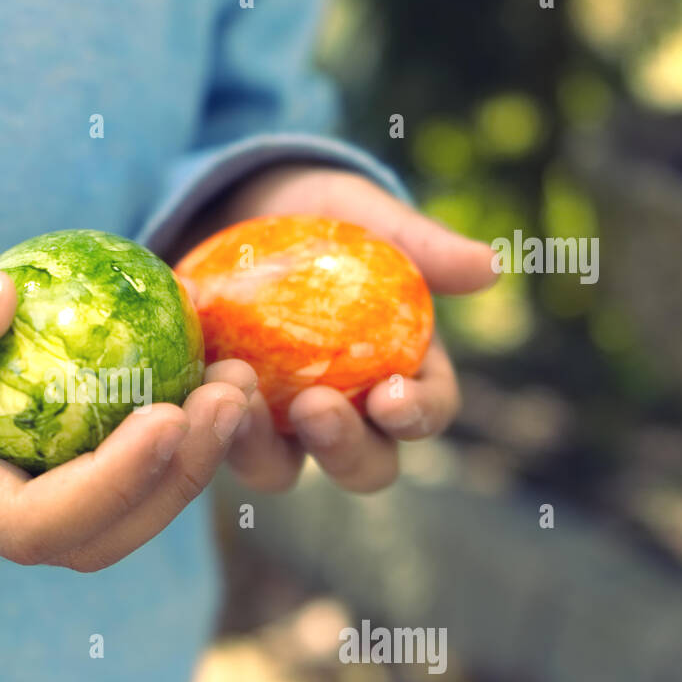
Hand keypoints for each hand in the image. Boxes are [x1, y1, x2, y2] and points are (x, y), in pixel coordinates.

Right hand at [0, 241, 250, 570]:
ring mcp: (15, 491)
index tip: (166, 416)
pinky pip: (117, 463)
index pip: (28, 525)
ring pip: (119, 511)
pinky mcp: (42, 460)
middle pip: (95, 534)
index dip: (107, 485)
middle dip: (173, 480)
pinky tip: (203, 369)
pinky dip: (169, 432)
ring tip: (234, 382)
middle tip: (226, 395)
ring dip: (187, 460)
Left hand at [170, 165, 497, 493]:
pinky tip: (190, 386)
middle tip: (315, 409)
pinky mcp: (219, 417)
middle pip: (362, 465)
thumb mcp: (367, 214)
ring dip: (262, 447)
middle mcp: (345, 416)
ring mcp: (278, 426)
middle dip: (344, 449)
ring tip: (238, 394)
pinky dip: (205, 420)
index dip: (416, 415)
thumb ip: (421, 243)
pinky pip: (214, 439)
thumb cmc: (322, 216)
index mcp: (401, 375)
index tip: (391, 397)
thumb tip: (491, 265)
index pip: (426, 412)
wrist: (237, 211)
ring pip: (281, 470)